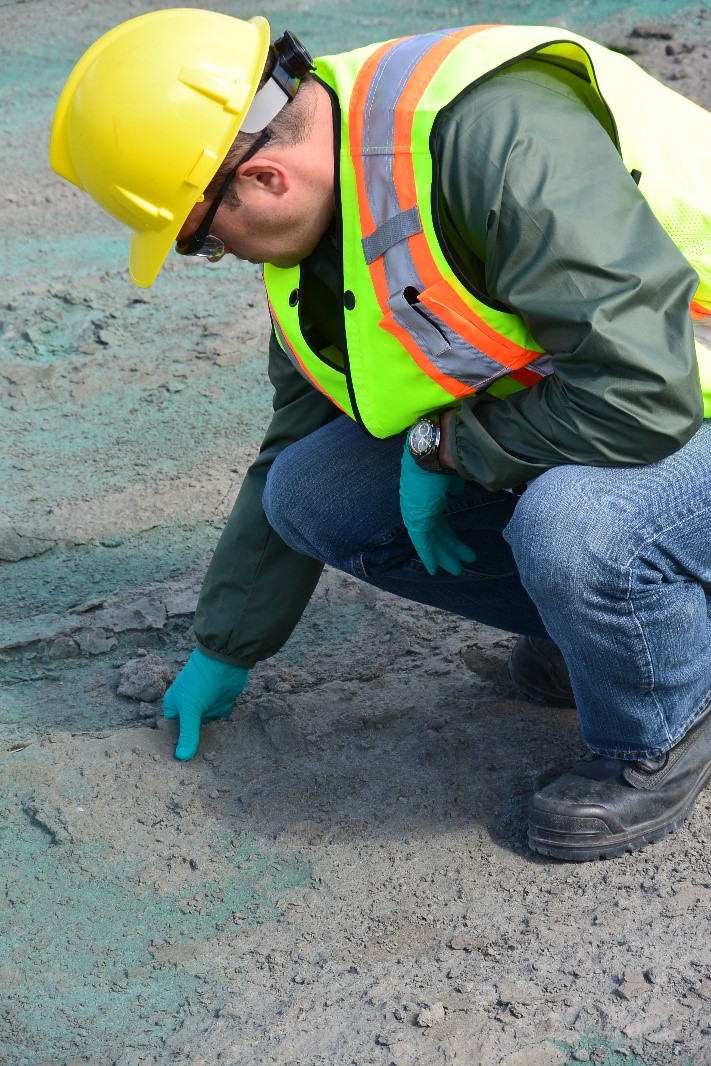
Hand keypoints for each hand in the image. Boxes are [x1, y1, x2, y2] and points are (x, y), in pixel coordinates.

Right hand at [163, 648, 248, 760]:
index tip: (180, 767)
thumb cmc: (199, 681)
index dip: (176, 746)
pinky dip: (221, 734)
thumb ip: (188, 734)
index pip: (172, 732)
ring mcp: (205, 710)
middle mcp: (188, 710)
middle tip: (196, 770)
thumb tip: (181, 758)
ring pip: (206, 732)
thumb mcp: (190, 708)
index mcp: (174, 707)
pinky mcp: (220, 709)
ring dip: (209, 742)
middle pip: (190, 734)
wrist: (226, 662)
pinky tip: (224, 751)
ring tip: (210, 764)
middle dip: (193, 746)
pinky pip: (219, 727)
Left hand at [399, 447, 476, 575]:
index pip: (439, 520)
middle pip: (435, 532)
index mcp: (427, 494)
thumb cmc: (445, 457)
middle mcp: (418, 505)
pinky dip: (428, 555)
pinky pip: (421, 541)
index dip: (448, 534)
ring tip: (457, 570)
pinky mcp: (415, 518)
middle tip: (461, 563)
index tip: (457, 546)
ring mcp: (415, 512)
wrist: (434, 451)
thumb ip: (452, 484)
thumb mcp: (452, 473)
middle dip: (449, 548)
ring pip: (430, 539)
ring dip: (444, 555)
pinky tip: (433, 568)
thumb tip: (455, 488)